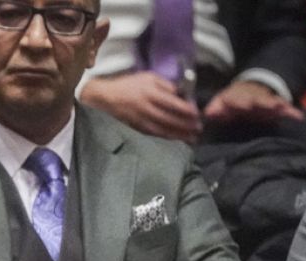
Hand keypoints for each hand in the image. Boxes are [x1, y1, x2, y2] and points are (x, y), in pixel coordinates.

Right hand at [80, 73, 201, 143]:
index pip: (173, 103)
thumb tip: (181, 95)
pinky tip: (176, 139)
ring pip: (164, 129)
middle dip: (186, 125)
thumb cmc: (129, 85)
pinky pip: (155, 134)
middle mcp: (147, 108)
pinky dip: (167, 137)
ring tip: (192, 138)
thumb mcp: (148, 77)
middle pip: (171, 119)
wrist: (106, 98)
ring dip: (179, 135)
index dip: (187, 110)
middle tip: (199, 128)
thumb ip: (165, 85)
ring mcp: (142, 120)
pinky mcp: (137, 128)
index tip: (197, 113)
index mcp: (151, 93)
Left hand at [204, 80, 303, 124]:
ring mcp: (265, 100)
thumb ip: (214, 110)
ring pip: (270, 101)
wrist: (248, 90)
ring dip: (275, 104)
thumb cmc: (231, 102)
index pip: (236, 98)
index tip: (241, 105)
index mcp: (237, 96)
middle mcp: (252, 97)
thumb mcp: (220, 104)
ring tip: (280, 108)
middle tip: (265, 105)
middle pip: (256, 98)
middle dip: (260, 102)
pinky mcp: (276, 106)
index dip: (237, 101)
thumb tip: (208, 113)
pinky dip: (291, 112)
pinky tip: (298, 117)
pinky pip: (285, 108)